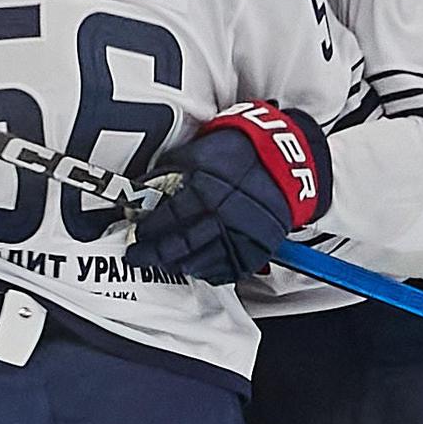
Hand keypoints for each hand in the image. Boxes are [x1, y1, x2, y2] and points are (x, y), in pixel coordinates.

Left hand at [127, 101, 330, 285]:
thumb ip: (169, 172)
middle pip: (182, 244)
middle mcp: (226, 216)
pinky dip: (210, 272)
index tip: (137, 234)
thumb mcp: (198, 151)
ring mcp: (244, 234)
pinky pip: (230, 270)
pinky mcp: (259, 247)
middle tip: (139, 256)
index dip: (148, 229)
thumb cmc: (241, 151)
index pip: (168, 218)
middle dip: (155, 254)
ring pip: (204, 262)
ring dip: (179, 265)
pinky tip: (195, 268)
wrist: (286, 158)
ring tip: (165, 263)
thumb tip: (141, 188)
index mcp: (208, 191)